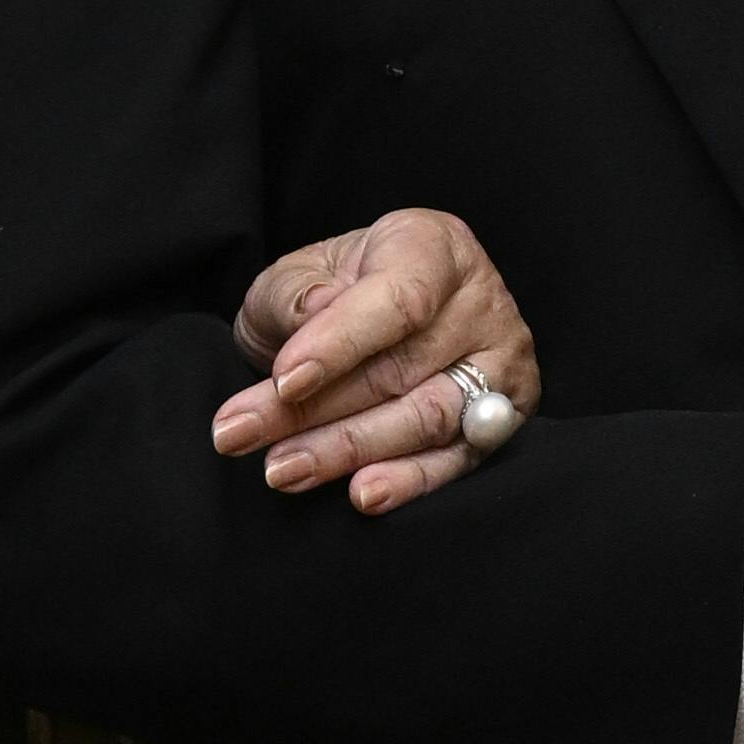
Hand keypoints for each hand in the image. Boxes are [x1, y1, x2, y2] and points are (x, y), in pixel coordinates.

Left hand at [212, 209, 542, 514]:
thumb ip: (296, 294)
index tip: (285, 380)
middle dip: (313, 410)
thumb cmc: (329, 292)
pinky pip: (455, 460)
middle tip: (241, 435)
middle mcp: (481, 302)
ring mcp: (500, 363)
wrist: (365, 321)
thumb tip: (311, 318)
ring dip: (348, 451)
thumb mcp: (296, 276)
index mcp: (434, 247)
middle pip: (401, 369)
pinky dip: (407, 481)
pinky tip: (362, 496)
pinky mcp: (502, 420)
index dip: (340, 344)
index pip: (399, 299)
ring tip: (281, 470)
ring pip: (426, 418)